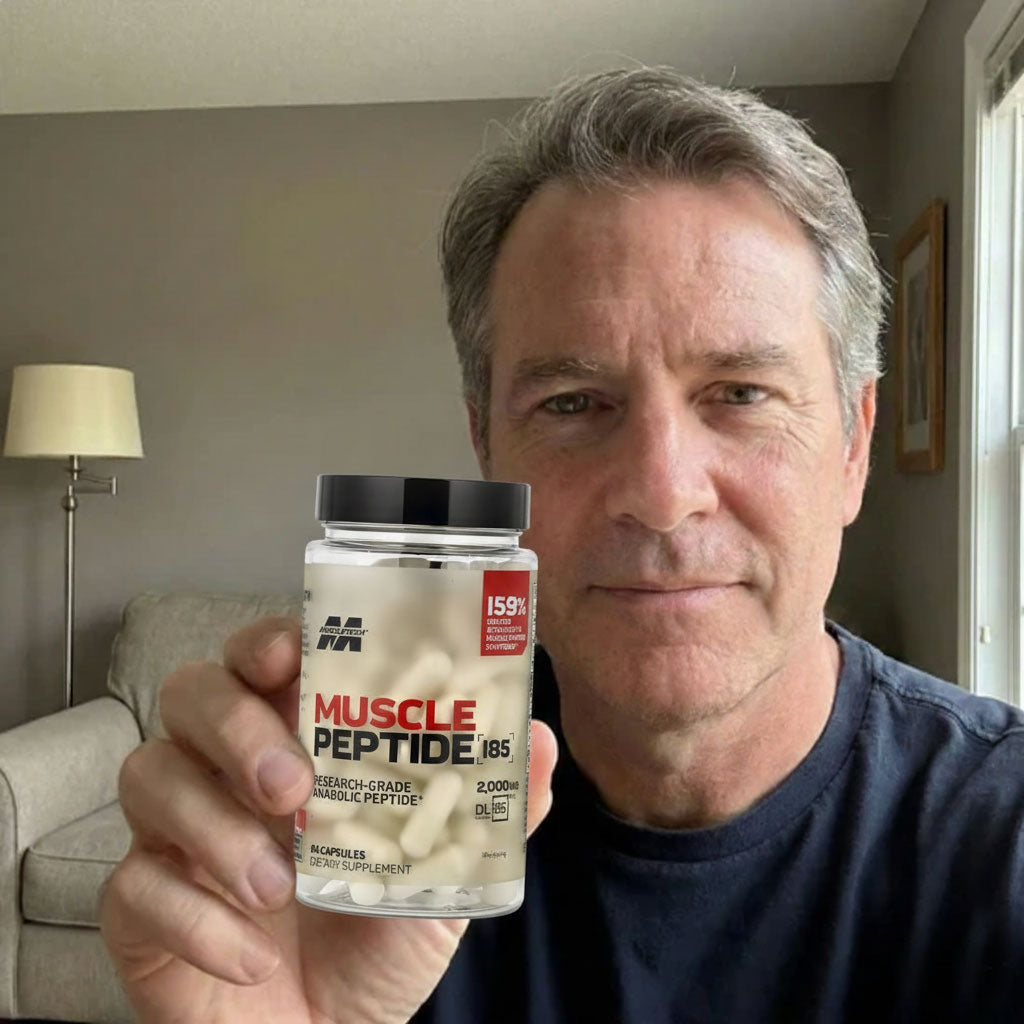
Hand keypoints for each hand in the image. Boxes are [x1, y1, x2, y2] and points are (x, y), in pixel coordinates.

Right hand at [99, 617, 557, 1023]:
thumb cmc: (377, 939)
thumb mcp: (445, 873)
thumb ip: (487, 807)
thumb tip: (536, 738)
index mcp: (294, 741)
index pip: (260, 658)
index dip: (264, 640)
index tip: (287, 653)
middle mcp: (226, 770)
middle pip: (191, 692)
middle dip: (235, 726)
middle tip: (292, 786)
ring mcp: (176, 832)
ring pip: (149, 774)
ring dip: (215, 827)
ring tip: (278, 885)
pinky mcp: (141, 904)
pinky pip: (134, 885)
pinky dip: (197, 920)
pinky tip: (251, 956)